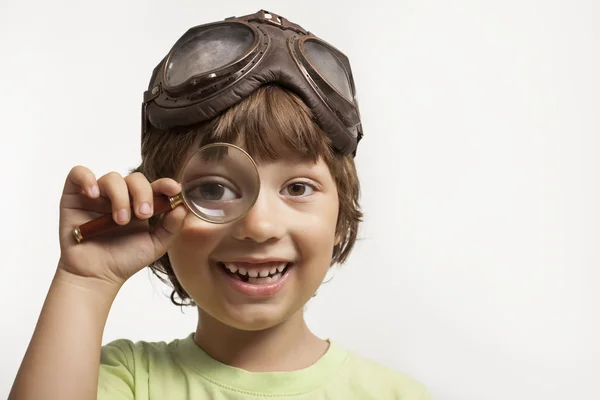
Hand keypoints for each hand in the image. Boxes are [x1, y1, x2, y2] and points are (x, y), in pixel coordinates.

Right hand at [56, 166, 187, 286]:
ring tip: (120, 220)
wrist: (95, 276)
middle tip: (143, 214)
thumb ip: (171, 226)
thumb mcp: (155, 245)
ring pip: (111, 178)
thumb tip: (182, 206)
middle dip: (143, 194)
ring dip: (120, 197)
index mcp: (140, 204)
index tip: (174, 190)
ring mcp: (98, 195)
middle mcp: (121, 196)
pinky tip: (93, 195)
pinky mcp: (74, 196)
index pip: (155, 186)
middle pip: (135, 179)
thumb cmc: (124, 260)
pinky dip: (87, 179)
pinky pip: (78, 174)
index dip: (166, 184)